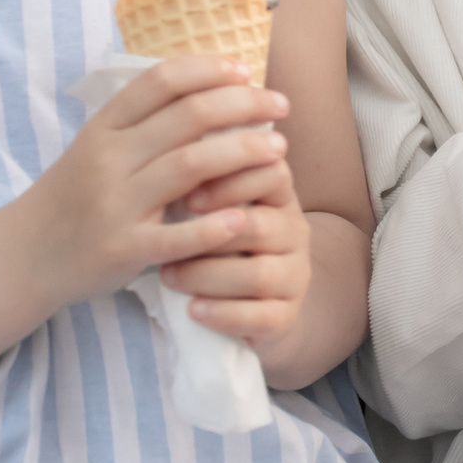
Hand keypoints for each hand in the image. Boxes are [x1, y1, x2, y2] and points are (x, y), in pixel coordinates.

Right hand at [27, 55, 289, 313]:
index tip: (245, 71)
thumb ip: (142, 122)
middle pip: (188, 117)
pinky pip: (176, 236)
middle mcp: (108, 159)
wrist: (23, 256)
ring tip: (279, 149)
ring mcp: (115, 205)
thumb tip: (208, 88)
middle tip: (280, 106)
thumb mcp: (96, 147)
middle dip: (244, 105)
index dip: (209, 69)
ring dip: (243, 152)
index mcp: (103, 127)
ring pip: (190, 166)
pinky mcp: (123, 250)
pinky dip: (213, 226)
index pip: (161, 80)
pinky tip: (244, 218)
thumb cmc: (72, 196)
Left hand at [159, 156, 311, 350]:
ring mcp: (296, 277)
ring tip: (168, 277)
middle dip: (209, 235)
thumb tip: (169, 144)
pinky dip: (224, 313)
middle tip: (166, 240)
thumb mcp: (219, 209)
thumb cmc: (223, 246)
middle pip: (261, 226)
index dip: (233, 182)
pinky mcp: (287, 318)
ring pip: (259, 275)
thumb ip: (207, 179)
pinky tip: (193, 310)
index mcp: (280, 198)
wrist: (253, 307)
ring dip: (207, 276)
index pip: (273, 174)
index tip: (189, 197)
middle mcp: (295, 233)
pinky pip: (262, 317)